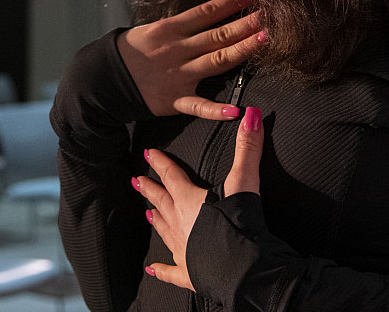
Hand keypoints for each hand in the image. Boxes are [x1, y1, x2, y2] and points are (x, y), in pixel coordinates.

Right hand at [117, 0, 262, 119]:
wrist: (104, 79)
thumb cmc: (133, 51)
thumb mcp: (153, 29)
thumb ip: (182, 26)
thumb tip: (210, 15)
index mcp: (172, 29)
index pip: (208, 11)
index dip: (233, 1)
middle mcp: (178, 49)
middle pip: (218, 35)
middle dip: (246, 24)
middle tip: (271, 14)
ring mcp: (178, 75)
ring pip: (216, 61)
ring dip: (241, 50)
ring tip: (264, 40)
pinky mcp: (175, 100)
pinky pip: (198, 106)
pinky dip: (216, 110)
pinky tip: (236, 110)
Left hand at [138, 107, 263, 290]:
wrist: (242, 268)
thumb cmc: (239, 224)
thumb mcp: (245, 180)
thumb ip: (247, 148)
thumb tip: (251, 116)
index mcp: (188, 199)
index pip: (170, 174)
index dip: (160, 162)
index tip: (149, 153)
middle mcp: (179, 223)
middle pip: (160, 201)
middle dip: (149, 189)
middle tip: (136, 181)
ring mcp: (181, 249)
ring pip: (163, 230)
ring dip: (155, 219)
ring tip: (147, 213)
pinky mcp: (188, 272)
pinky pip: (170, 270)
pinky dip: (161, 269)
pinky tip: (152, 269)